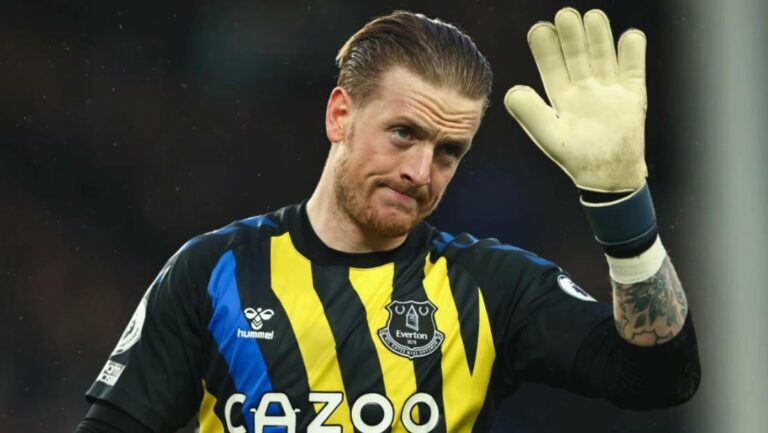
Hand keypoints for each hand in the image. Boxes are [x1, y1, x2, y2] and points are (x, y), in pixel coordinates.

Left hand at [504, 8, 647, 192]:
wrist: (609, 177)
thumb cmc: (576, 158)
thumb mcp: (549, 135)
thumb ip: (530, 113)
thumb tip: (512, 90)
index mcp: (562, 95)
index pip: (551, 66)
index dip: (546, 48)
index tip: (540, 30)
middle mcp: (585, 87)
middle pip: (578, 54)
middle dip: (572, 35)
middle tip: (565, 15)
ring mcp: (609, 89)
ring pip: (603, 55)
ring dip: (599, 37)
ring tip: (592, 17)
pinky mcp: (632, 95)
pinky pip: (633, 68)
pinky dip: (633, 52)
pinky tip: (629, 36)